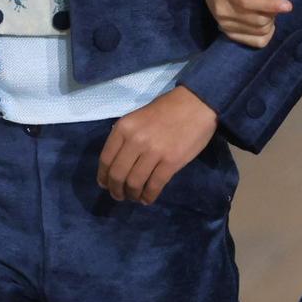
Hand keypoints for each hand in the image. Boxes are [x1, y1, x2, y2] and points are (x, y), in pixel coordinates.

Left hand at [97, 86, 218, 203]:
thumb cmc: (168, 108)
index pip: (106, 160)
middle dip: (116, 190)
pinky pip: (154, 185)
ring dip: (132, 195)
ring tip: (135, 197)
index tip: (106, 185)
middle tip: (120, 195)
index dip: (103, 177)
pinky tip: (148, 198)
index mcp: (124, 127)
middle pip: (118, 175)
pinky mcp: (171, 162)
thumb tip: (118, 161)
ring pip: (134, 183)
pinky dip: (149, 196)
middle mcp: (135, 140)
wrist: (197, 103)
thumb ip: (126, 137)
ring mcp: (153, 152)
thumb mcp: (138, 117)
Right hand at [204, 0, 291, 48]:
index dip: (270, 5)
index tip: (288, 5)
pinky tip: (262, 19)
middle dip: (272, 9)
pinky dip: (266, 32)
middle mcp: (225, 12)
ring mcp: (226, 26)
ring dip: (269, 19)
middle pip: (260, 19)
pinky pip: (258, 41)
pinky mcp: (230, 35)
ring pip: (261, 31)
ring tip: (261, 6)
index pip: (248, 3)